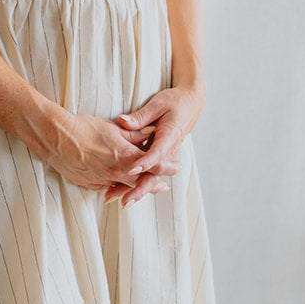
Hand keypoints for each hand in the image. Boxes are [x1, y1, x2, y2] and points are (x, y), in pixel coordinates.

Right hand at [43, 109, 160, 193]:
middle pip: (141, 182)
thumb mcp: (113, 127)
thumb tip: (152, 131)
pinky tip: (116, 185)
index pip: (154, 164)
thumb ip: (134, 133)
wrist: (55, 137)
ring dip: (134, 188)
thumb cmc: (83, 128)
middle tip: (163, 186)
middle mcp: (115, 172)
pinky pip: (106, 187)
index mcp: (125, 156)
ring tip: (142, 188)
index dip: (167, 167)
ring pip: (123, 188)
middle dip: (154, 184)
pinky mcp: (88, 184)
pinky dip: (114, 186)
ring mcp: (101, 180)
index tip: (177, 167)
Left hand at [106, 85, 202, 206]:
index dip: (145, 163)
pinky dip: (134, 182)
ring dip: (133, 189)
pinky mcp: (159, 157)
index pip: (157, 153)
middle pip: (153, 174)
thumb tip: (122, 122)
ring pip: (149, 177)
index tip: (131, 171)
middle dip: (138, 188)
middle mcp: (168, 151)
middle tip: (123, 201)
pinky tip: (117, 190)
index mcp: (169, 136)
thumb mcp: (158, 104)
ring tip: (113, 198)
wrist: (191, 104)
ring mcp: (164, 156)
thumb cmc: (175, 102)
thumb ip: (141, 116)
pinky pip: (147, 172)